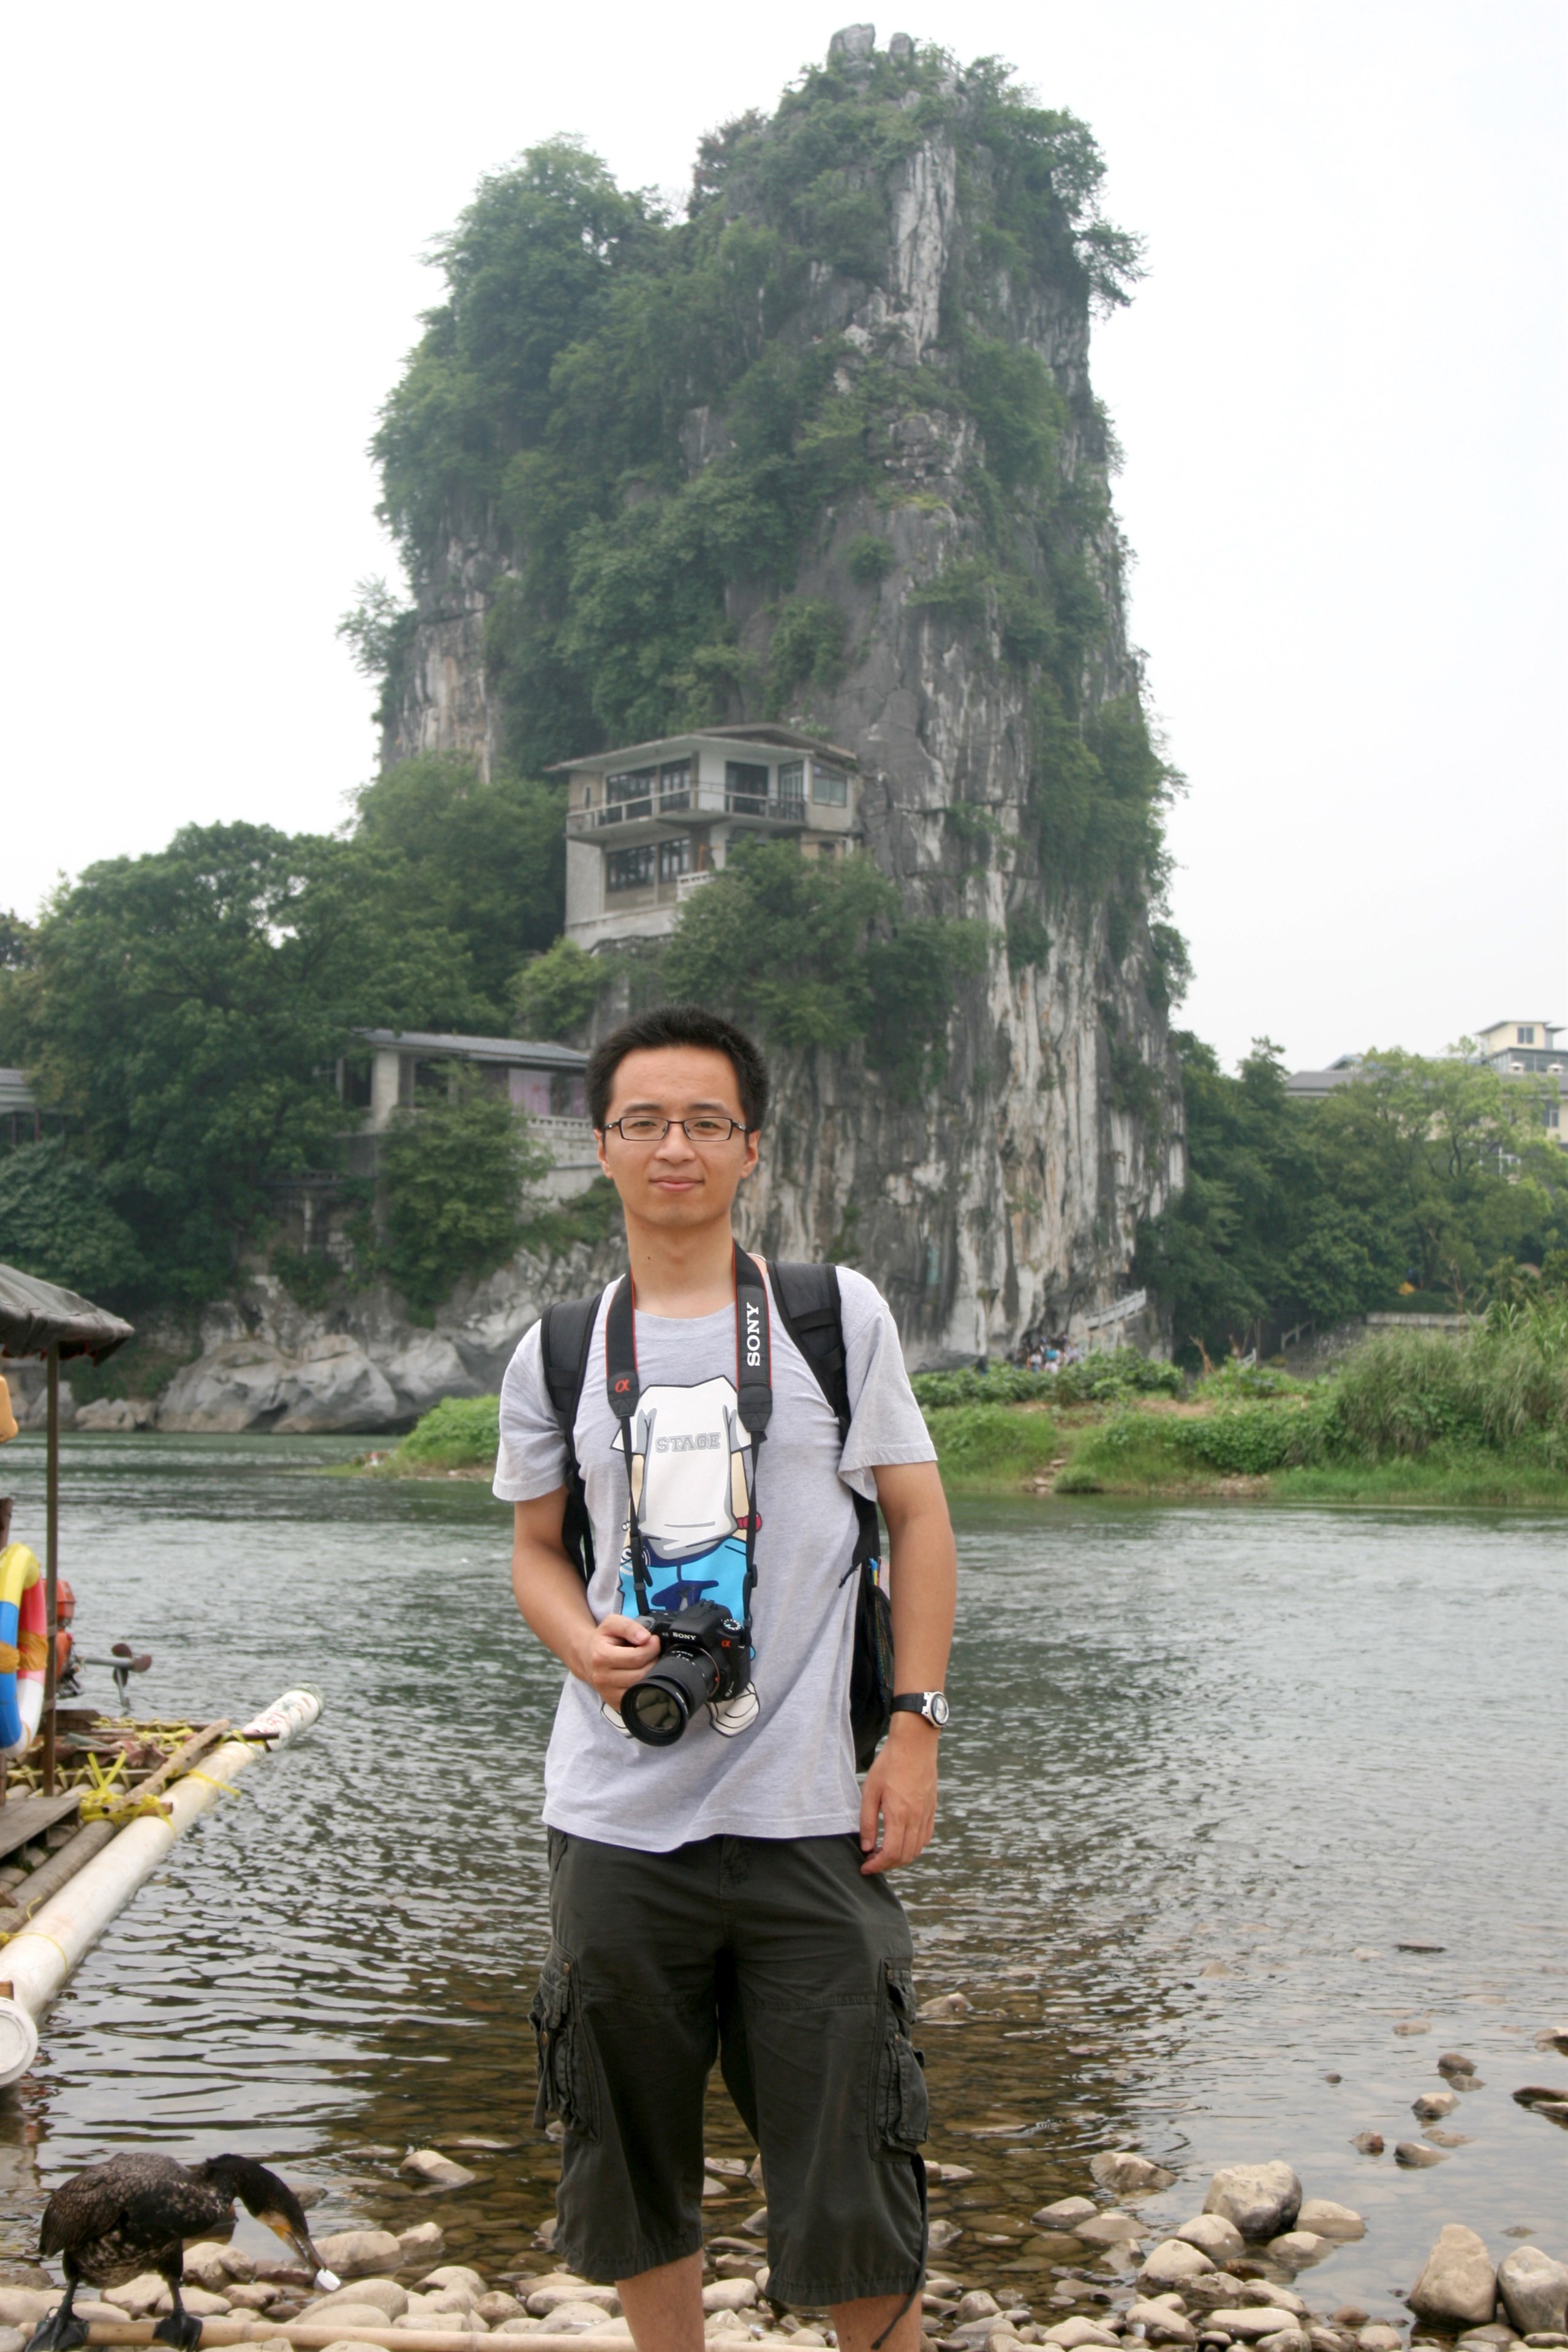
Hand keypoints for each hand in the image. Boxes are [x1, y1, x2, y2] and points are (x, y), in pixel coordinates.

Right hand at [575, 1613, 659, 1710]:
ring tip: (646, 1662)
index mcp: (601, 1657)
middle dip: (653, 1660)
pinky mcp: (615, 1703)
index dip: (651, 1647)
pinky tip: (640, 1674)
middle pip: (641, 1674)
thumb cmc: (602, 1640)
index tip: (653, 1641)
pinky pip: (638, 1698)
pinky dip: (644, 1686)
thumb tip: (645, 1638)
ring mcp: (608, 1694)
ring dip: (650, 1673)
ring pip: (641, 1687)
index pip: (636, 1657)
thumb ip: (629, 1626)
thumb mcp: (612, 1623)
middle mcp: (602, 1678)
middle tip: (652, 1652)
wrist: (587, 1658)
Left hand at [858, 1716, 937, 1873]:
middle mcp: (916, 1818)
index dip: (877, 1866)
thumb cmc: (889, 1764)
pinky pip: (926, 1837)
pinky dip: (914, 1846)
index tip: (865, 1867)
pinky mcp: (932, 1808)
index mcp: (899, 1815)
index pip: (891, 1853)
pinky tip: (901, 1839)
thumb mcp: (870, 1791)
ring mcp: (926, 1814)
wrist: (915, 1744)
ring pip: (917, 1849)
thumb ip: (867, 1821)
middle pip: (905, 1856)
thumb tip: (867, 1847)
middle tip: (871, 1860)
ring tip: (883, 1851)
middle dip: (887, 1865)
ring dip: (900, 1857)